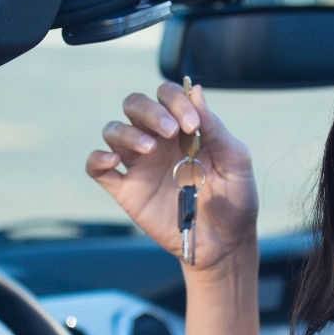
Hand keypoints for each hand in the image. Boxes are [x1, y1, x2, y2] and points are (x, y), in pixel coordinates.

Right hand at [88, 82, 257, 270]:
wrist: (224, 244)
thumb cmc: (234, 200)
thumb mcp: (235, 161)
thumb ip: (215, 128)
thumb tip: (196, 90)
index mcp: (184, 129)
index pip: (167, 96)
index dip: (175, 101)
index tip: (192, 125)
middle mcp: (158, 142)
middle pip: (134, 105)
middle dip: (149, 110)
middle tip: (170, 131)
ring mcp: (140, 165)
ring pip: (113, 131)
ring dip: (127, 133)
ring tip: (150, 149)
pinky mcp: (126, 190)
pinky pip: (98, 169)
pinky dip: (98, 159)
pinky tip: (112, 160)